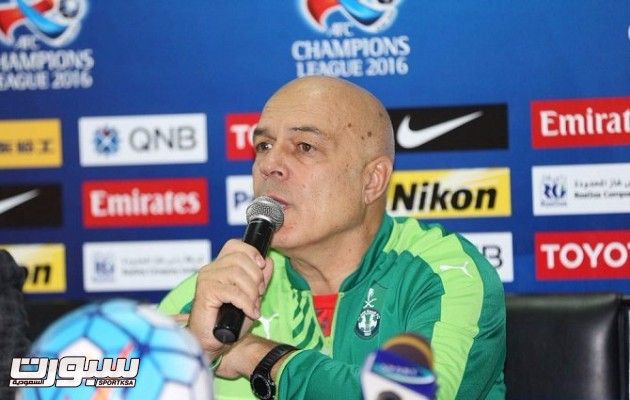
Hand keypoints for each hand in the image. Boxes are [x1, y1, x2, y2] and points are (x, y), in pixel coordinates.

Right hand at [187, 239, 273, 358]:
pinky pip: (232, 292)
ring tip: (253, 305)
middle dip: (256, 277)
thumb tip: (268, 262)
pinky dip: (246, 303)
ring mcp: (206, 279)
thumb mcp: (251, 296)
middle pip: (240, 259)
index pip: (235, 245)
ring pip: (237, 274)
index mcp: (220, 266)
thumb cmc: (230, 320)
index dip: (251, 252)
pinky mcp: (205, 292)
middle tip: (259, 294)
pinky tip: (250, 312)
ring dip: (251, 292)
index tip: (262, 266)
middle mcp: (210, 269)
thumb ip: (260, 279)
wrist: (215, 342)